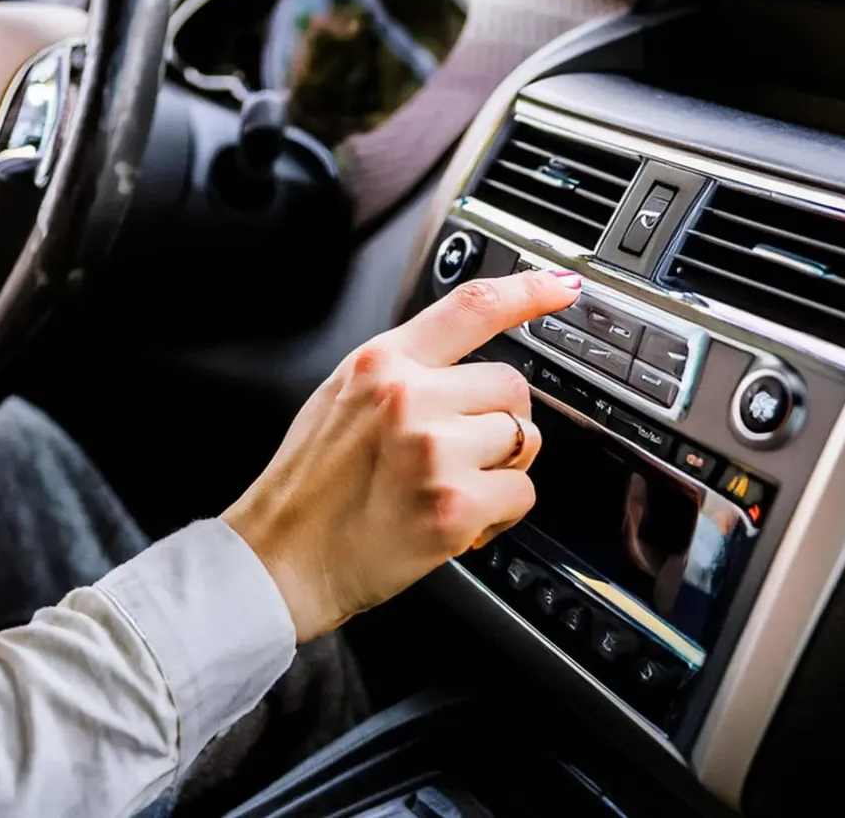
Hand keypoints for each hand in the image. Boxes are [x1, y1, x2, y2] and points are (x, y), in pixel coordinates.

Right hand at [223, 268, 584, 641]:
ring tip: (451, 488)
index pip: (471, 307)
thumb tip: (461, 366)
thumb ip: (401, 372)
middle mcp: (409, 396)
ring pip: (524, 439)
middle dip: (501, 422)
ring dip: (501, 469)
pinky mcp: (455, 504)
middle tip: (463, 454)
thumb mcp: (341, 397)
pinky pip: (521, 494)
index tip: (564, 286)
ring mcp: (434, 450)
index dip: (528, 290)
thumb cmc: (309, 485)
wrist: (281, 557)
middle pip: (512, 386)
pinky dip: (501, 513)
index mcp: (382, 362)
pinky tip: (459, 521)